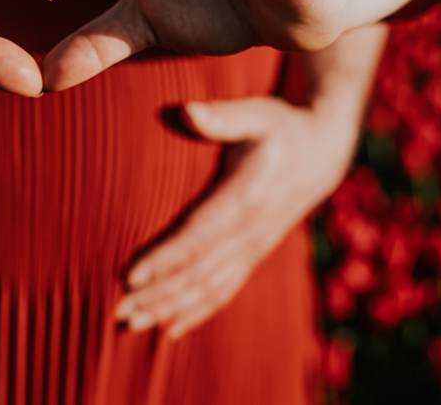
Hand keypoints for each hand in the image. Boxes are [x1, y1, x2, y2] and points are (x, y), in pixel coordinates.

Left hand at [114, 95, 358, 337]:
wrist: (322, 151)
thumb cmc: (279, 126)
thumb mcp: (255, 113)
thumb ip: (220, 116)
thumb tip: (186, 111)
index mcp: (247, 197)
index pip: (199, 235)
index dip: (166, 258)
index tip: (130, 274)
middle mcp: (251, 232)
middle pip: (199, 272)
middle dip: (159, 294)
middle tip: (118, 311)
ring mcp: (253, 248)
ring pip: (210, 288)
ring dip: (171, 309)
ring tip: (132, 324)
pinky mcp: (252, 256)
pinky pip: (224, 291)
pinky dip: (196, 313)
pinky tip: (168, 330)